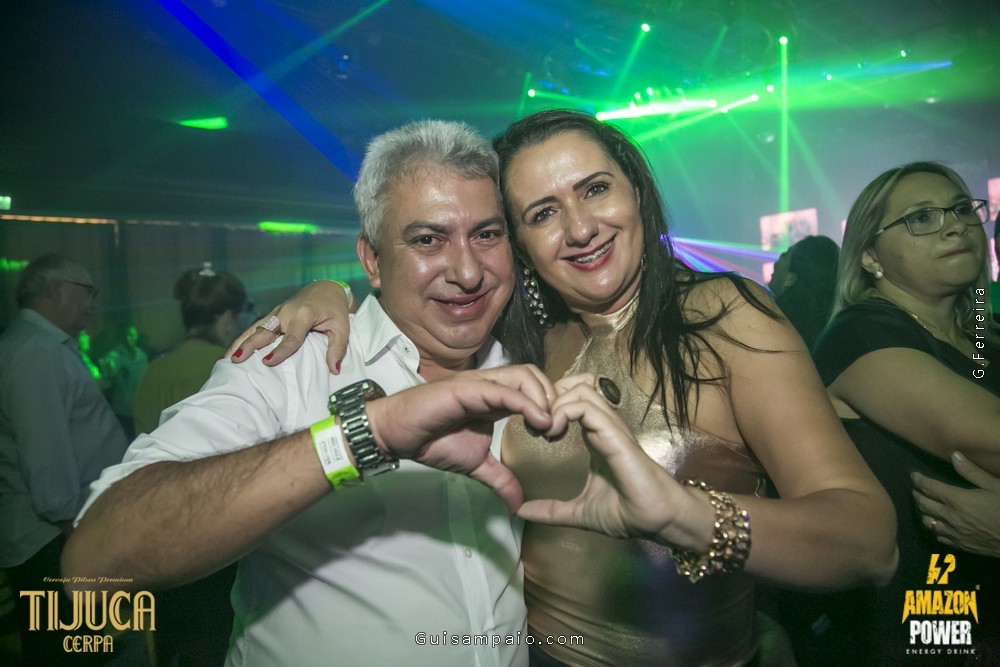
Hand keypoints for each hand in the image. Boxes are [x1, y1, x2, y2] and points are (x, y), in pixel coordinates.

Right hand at [229, 280, 350, 372]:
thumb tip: (334, 370)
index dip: (280, 350)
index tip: (268, 362)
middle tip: (236, 360)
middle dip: (250, 345)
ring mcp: (277, 313)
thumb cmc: (334, 309)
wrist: (326, 288)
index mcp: (304, 314)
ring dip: (241, 342)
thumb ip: (338, 348)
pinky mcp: (273, 315)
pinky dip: (243, 338)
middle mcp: (286, 312)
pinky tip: (232, 351)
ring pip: (255, 328)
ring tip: (227, 358)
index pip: (292, 336)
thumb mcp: (342, 327)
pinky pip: (256, 328)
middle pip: (265, 330)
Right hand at [366, 365, 555, 512]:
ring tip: (550, 425)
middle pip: (533, 374)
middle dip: (553, 397)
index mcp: (494, 398)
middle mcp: (490, 385)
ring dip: (544, 397)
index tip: (559, 432)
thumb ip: (500, 478)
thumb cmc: (432, 442)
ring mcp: (479, 383)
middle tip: (559, 427)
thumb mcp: (476, 465)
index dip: (551, 404)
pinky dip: (526, 403)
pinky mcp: (467, 388)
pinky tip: (539, 421)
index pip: (533, 388)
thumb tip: (518, 504)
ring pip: (523, 376)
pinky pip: (503, 391)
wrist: (398, 434)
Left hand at [516, 374, 712, 549]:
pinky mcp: (614, 434)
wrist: (656, 520)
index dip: (549, 406)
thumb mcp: (579, 511)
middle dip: (550, 396)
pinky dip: (564, 412)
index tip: (535, 429)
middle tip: (537, 423)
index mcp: (595, 436)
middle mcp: (603, 426)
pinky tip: (553, 433)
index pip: (571, 400)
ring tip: (545, 429)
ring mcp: (610, 427)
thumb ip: (550, 510)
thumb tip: (520, 511)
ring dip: (556, 404)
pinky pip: (586, 407)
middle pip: (575, 384)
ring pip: (580, 389)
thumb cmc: (627, 512)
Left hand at [912, 452, 999, 557]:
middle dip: (917, 495)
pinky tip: (938, 525)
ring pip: (928, 522)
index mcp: (957, 500)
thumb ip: (972, 472)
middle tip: (916, 489)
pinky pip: (939, 536)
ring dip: (923, 512)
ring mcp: (954, 533)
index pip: (929, 487)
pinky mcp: (960, 546)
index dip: (918, 480)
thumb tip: (954, 455)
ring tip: (924, 506)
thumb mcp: (994, 486)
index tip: (914, 476)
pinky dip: (935, 528)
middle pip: (924, 505)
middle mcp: (950, 517)